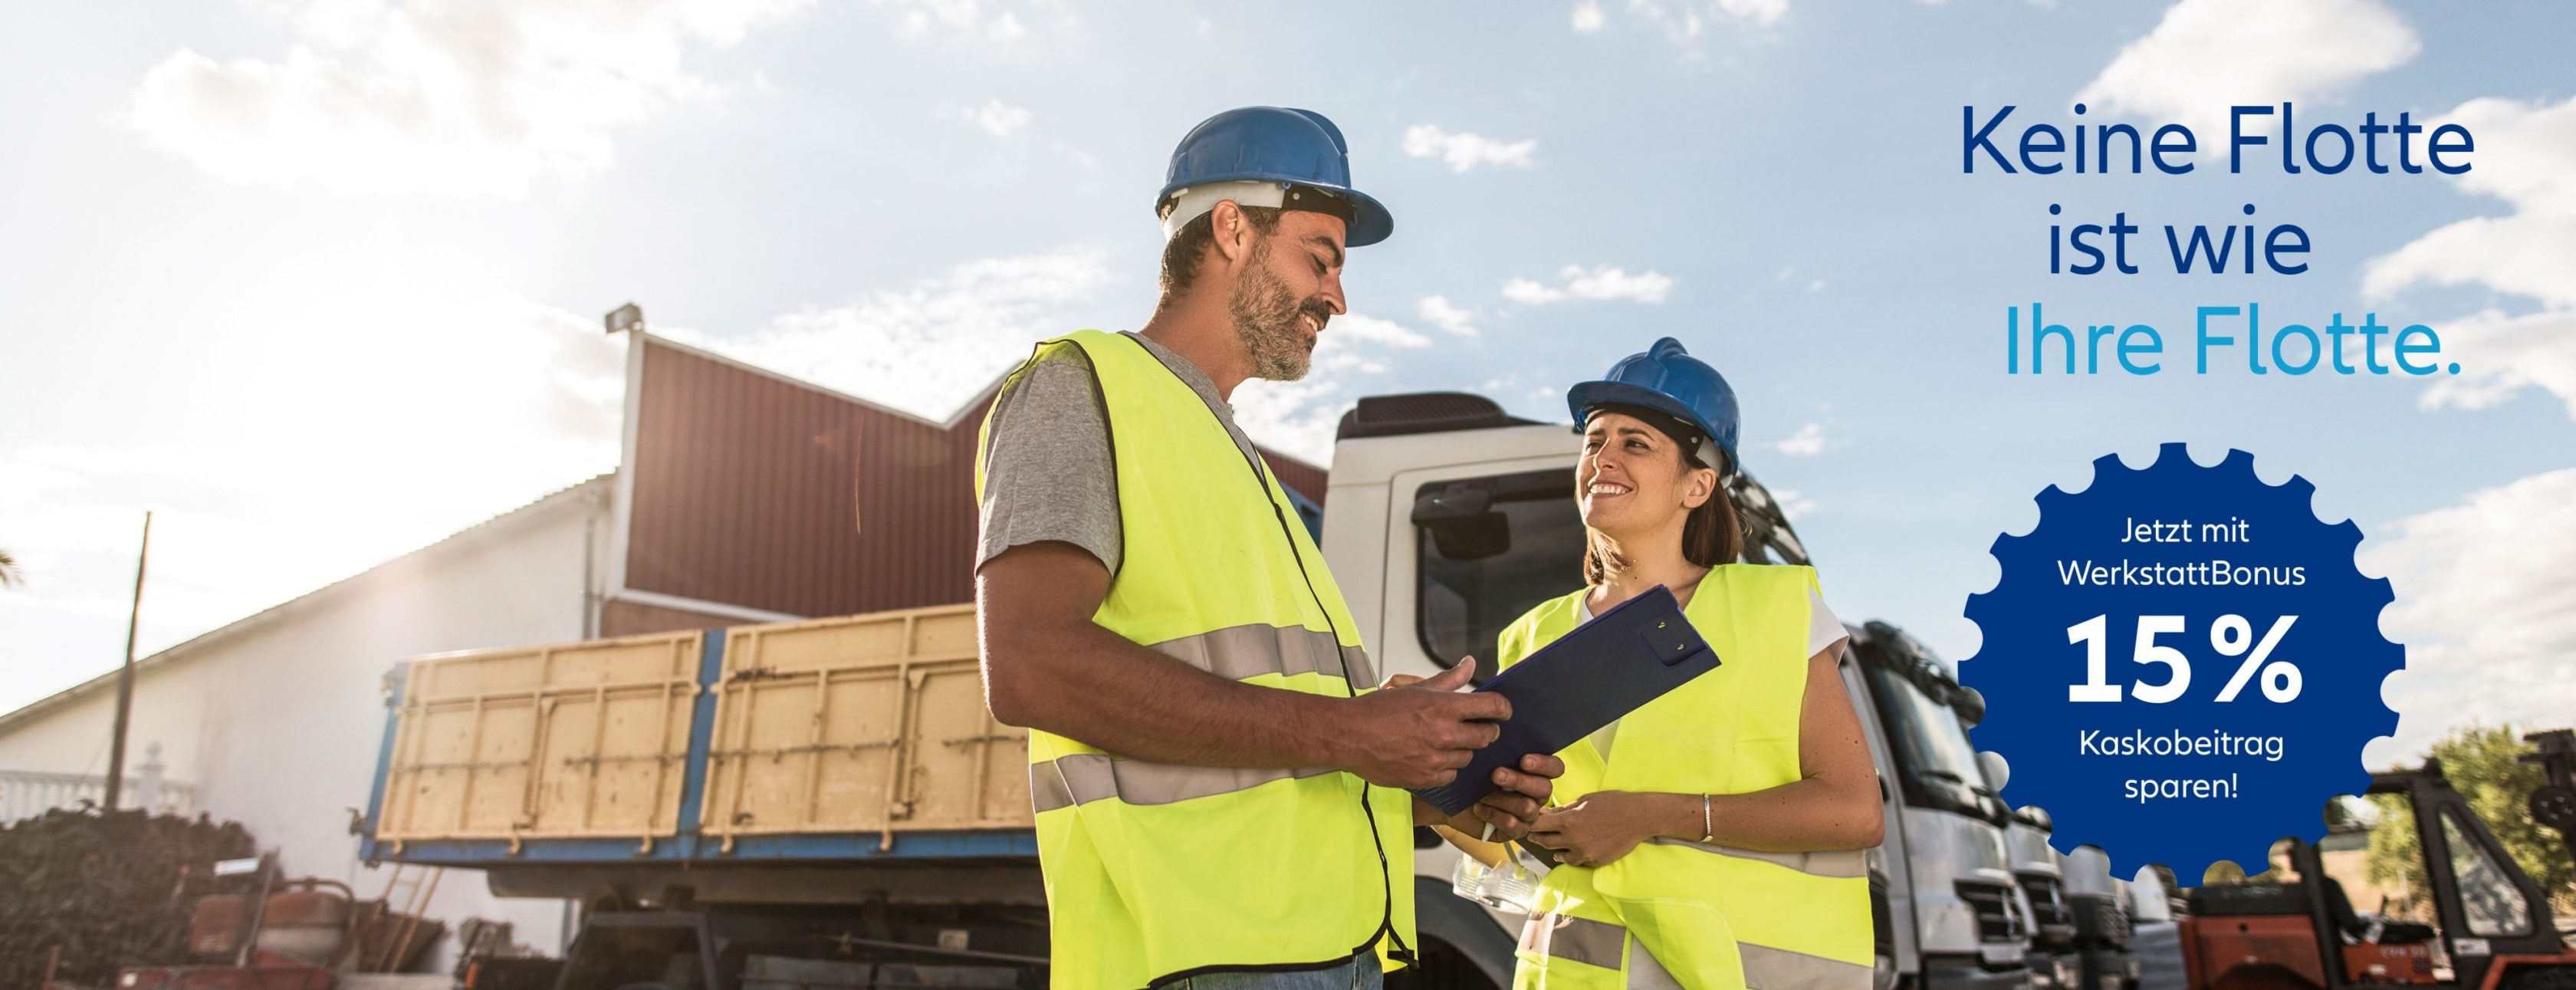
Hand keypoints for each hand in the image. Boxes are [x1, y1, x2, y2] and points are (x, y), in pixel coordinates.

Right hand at [1330, 660, 1509, 788]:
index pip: (1493, 706)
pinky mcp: (1426, 779)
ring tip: (1444, 742)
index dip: (1503, 708)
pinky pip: (1451, 775)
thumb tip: (1470, 663)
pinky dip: (1446, 767)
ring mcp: (1437, 759)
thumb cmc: (1379, 709)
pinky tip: (1432, 757)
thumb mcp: (1416, 689)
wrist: (1348, 735)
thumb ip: (1448, 679)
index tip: (1502, 710)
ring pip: (1469, 757)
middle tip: (1476, 727)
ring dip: (1463, 749)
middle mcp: (1445, 733)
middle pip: (1487, 735)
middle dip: (1486, 730)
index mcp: (1445, 706)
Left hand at [1416, 753, 1564, 840]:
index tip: (1523, 760)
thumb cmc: (1470, 771)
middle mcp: (1535, 793)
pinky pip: (1515, 827)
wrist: (1448, 797)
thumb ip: (1501, 745)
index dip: (1545, 764)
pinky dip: (1495, 815)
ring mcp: (1526, 814)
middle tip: (1496, 774)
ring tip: (1482, 794)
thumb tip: (1504, 728)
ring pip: (1529, 808)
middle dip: (1520, 781)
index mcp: (1535, 771)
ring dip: (1504, 799)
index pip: (1555, 767)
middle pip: (1544, 789)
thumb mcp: (1484, 755)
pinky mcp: (1514, 830)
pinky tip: (1478, 808)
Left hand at [1526, 790, 1662, 867]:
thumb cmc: (1613, 803)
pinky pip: (1577, 861)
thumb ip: (1563, 810)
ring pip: (1559, 855)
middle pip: (1544, 841)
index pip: (1537, 825)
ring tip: (1549, 843)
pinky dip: (1572, 856)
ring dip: (1552, 849)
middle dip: (1536, 837)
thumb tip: (1544, 814)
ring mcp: (1585, 853)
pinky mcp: (1595, 861)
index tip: (1525, 821)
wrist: (1639, 817)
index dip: (1529, 823)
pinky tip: (1569, 852)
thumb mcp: (1585, 800)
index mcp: (1569, 820)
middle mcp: (1574, 839)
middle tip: (1532, 834)